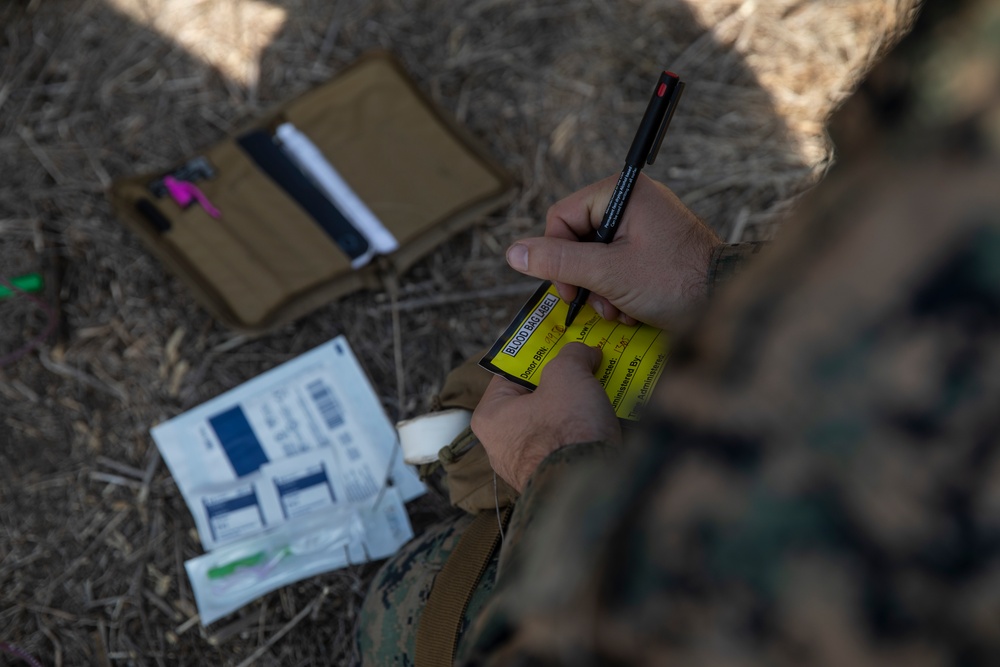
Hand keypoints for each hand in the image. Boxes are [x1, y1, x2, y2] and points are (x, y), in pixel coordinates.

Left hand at [471, 343, 620, 492]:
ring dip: (577, 406)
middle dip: (563, 382)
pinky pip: (566, 444)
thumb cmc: (566, 429)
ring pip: (553, 422)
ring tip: (603, 388)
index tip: (561, 346)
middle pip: (534, 398)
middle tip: (587, 365)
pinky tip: (607, 417)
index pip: (511, 373)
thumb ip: (572, 355)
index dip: (539, 356)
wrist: (588, 489)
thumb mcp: (568, 375)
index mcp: (490, 416)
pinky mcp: (550, 478)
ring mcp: (525, 466)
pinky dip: (583, 430)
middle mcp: (501, 444)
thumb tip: (586, 352)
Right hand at [505, 174, 720, 328]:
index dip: (556, 256)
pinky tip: (634, 311)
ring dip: (601, 292)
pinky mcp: (655, 248)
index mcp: (622, 193)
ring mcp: (646, 225)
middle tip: (598, 304)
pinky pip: (619, 266)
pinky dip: (619, 292)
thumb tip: (513, 253)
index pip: (562, 217)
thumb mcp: (608, 273)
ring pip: (597, 258)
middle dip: (585, 280)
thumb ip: (558, 262)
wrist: (729, 301)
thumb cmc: (676, 281)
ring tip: (621, 311)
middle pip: (578, 240)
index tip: (569, 291)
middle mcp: (634, 202)